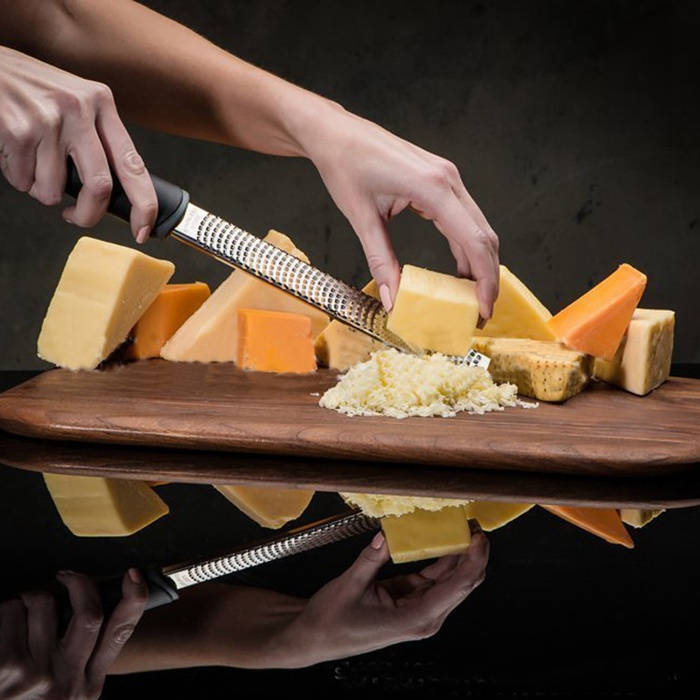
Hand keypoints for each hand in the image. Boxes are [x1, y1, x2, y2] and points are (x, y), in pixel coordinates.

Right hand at [0, 46, 156, 242]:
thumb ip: (96, 138)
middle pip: (99, 187)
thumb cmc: (30, 89)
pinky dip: (17, 177)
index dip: (143, 205)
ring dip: (40, 190)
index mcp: (101, 103)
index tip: (142, 231)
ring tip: (31, 163)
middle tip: (75, 217)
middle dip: (87, 214)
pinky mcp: (19, 131)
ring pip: (53, 190)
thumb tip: (111, 190)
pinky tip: (13, 151)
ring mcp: (49, 120)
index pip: (134, 165)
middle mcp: (80, 109)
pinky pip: (24, 180)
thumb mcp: (74, 101)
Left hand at [0, 569, 147, 698]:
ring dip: (26, 602)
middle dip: (78, 584)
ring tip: (15, 622)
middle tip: (65, 577)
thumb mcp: (62, 692)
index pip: (120, 633)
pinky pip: (11, 612)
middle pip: (89, 613)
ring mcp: (37, 676)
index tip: (134, 576)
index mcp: (87, 686)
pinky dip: (4, 613)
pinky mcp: (7, 668)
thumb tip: (83, 605)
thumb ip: (78, 657)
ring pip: (44, 605)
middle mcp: (66, 682)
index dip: (133, 598)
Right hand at [277, 525, 488, 666]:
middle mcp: (424, 617)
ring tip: (462, 526)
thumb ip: (372, 557)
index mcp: (415, 618)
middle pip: (462, 584)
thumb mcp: (351, 584)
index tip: (479, 536)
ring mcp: (419, 609)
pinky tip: (442, 538)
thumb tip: (388, 533)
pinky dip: (440, 557)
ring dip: (459, 554)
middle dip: (473, 553)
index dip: (474, 560)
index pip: (457, 587)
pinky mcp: (411, 600)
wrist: (315, 637)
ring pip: (451, 579)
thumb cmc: (331, 621)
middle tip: (473, 523)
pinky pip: (433, 576)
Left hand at [307, 108, 499, 319]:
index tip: (484, 307)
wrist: (336, 134)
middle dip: (487, 276)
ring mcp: (447, 178)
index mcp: (433, 187)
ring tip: (470, 296)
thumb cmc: (346, 165)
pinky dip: (464, 246)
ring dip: (478, 262)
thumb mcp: (361, 218)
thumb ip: (380, 260)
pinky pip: (462, 218)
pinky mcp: (440, 181)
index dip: (484, 278)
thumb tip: (393, 298)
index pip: (473, 240)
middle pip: (483, 235)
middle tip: (480, 311)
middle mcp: (448, 180)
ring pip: (477, 227)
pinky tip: (457, 270)